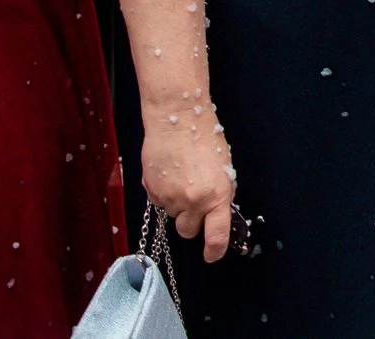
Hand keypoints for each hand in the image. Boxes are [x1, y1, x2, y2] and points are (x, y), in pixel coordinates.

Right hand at [141, 108, 236, 263]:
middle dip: (190, 220)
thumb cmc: (204, 137)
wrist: (177, 117)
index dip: (214, 251)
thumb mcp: (222, 169)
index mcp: (217, 195)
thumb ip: (218, 195)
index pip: (217, 236)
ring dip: (176, 204)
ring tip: (180, 176)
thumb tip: (214, 214)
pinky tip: (167, 172)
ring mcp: (170, 197)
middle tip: (193, 199)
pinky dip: (163, 193)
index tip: (211, 256)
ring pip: (172, 216)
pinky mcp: (152, 190)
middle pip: (188, 231)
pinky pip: (158, 203)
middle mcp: (194, 201)